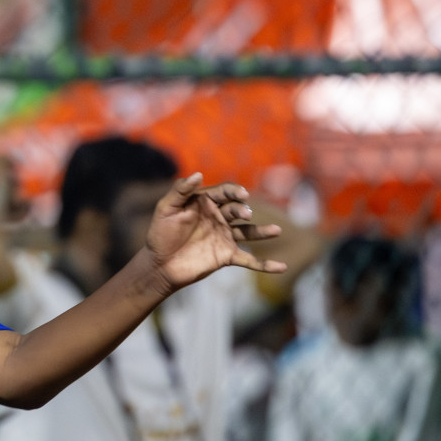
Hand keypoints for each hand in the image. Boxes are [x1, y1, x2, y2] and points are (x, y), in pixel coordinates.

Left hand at [146, 174, 286, 290]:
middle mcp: (218, 218)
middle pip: (237, 210)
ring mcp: (225, 237)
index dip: (234, 191)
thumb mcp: (166, 208)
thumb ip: (180, 191)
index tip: (242, 194)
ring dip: (263, 231)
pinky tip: (282, 267)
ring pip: (249, 232)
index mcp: (205, 202)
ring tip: (276, 230)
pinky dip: (265, 264)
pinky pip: (250, 260)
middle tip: (245, 214)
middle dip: (243, 210)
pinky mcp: (227, 256)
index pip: (224, 192)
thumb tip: (198, 174)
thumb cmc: (160, 233)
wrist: (159, 263)